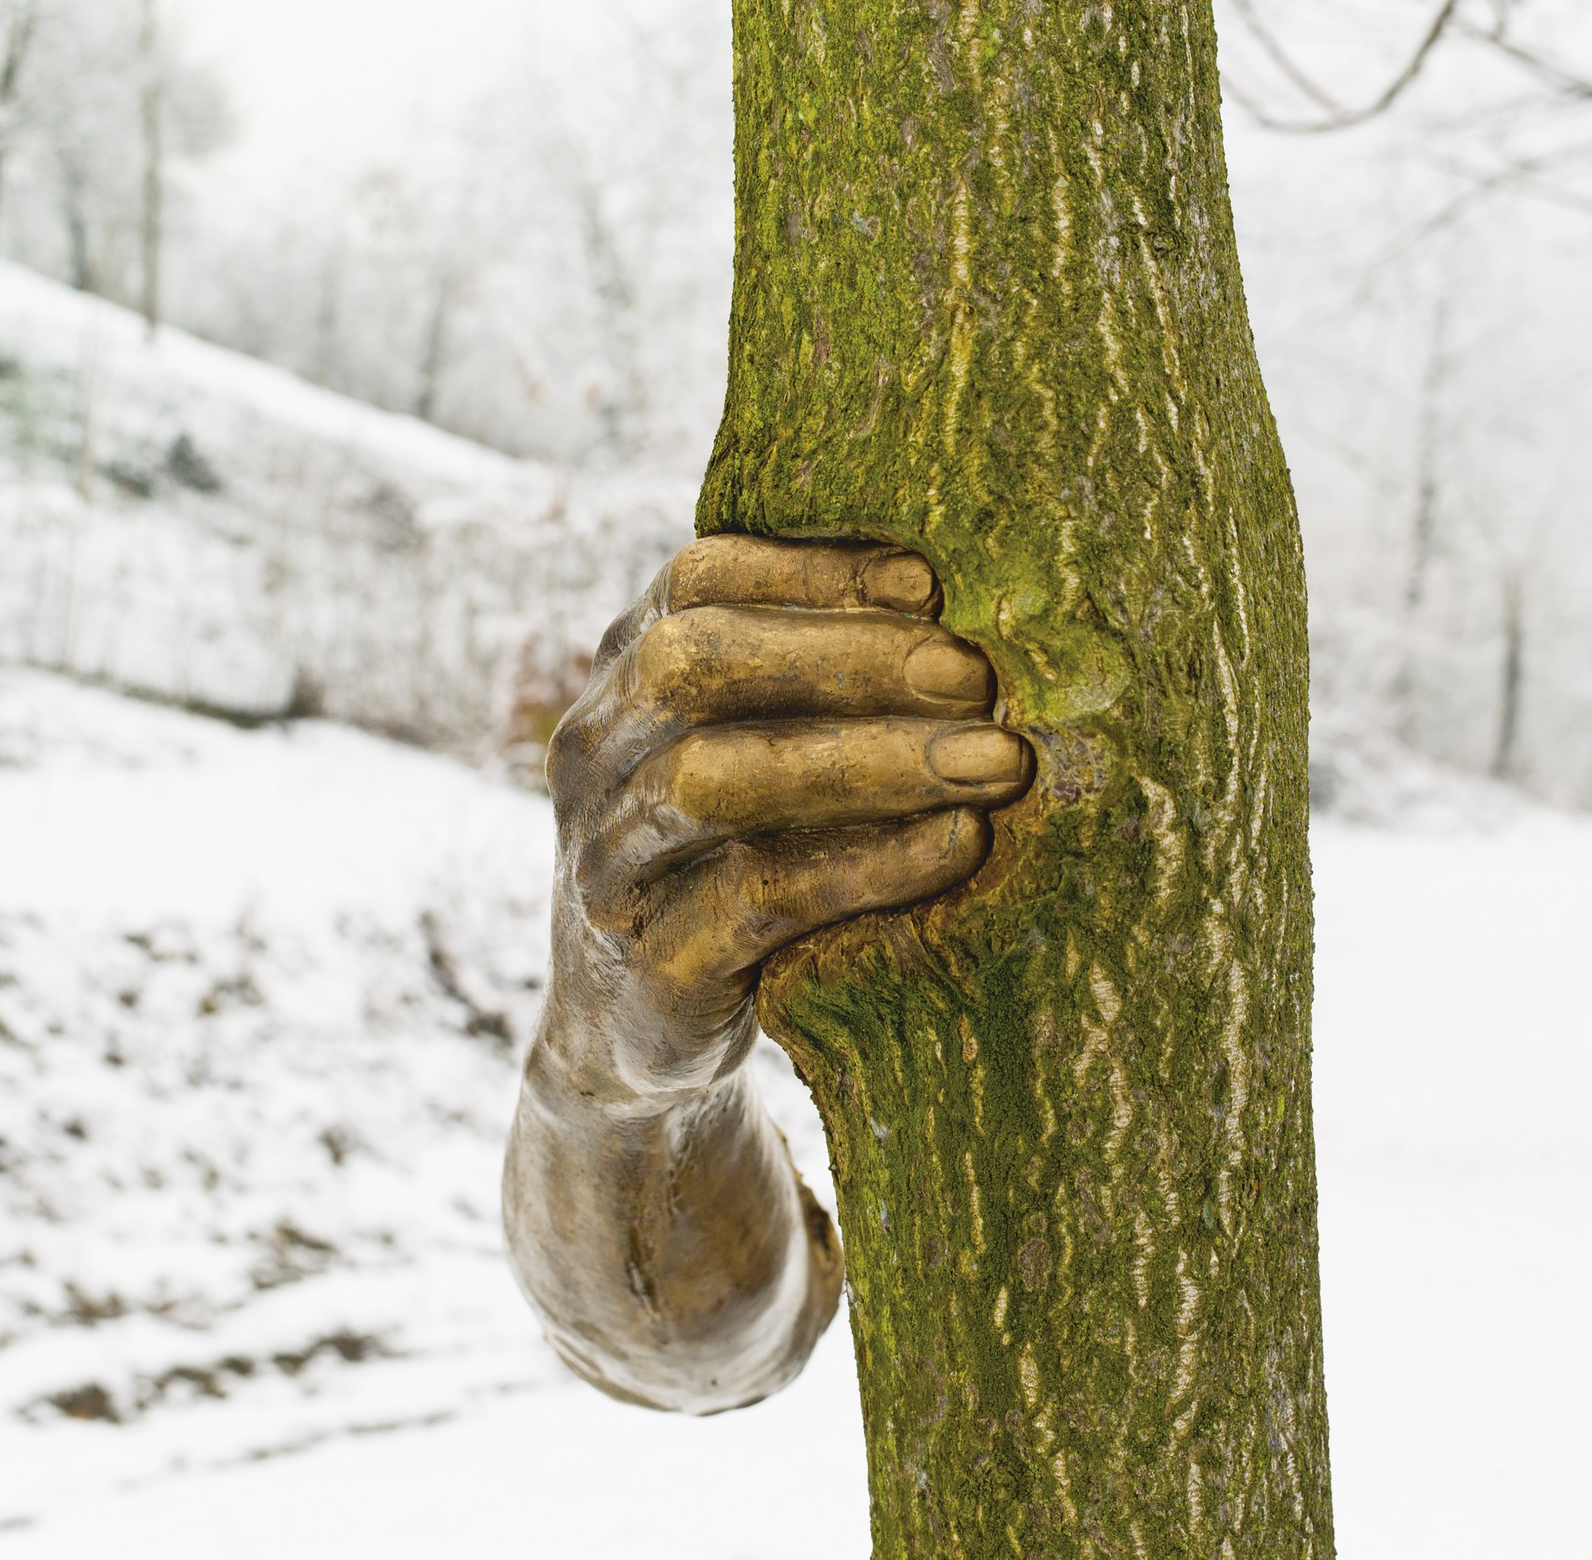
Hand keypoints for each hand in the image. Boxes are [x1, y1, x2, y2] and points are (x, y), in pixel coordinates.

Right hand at [537, 535, 1031, 1106]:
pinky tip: (958, 843)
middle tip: (974, 675)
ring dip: (870, 760)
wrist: (637, 1020)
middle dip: (847, 658)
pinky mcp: (652, 961)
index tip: (930, 582)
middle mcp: (597, 751)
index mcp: (625, 671)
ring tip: (994, 760)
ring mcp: (609, 858)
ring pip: (717, 779)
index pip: (699, 580)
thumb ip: (816, 677)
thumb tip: (966, 607)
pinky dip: (868, 865)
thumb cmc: (733, 849)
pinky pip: (758, 897)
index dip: (813, 569)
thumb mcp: (755, 745)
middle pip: (695, 664)